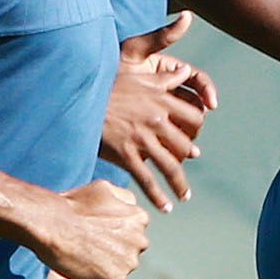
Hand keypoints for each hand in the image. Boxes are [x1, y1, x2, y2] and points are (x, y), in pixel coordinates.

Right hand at [31, 177, 150, 278]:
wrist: (51, 224)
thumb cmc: (72, 205)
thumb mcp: (104, 188)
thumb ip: (124, 199)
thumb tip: (130, 207)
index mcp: (139, 218)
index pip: (131, 233)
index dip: (110, 235)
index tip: (93, 233)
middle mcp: (140, 241)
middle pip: (127, 253)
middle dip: (111, 253)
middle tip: (86, 246)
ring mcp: (128, 263)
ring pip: (118, 271)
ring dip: (103, 268)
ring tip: (81, 257)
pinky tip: (80, 269)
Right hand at [100, 16, 214, 208]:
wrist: (81, 99)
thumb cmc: (109, 86)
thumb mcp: (140, 76)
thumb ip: (166, 77)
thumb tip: (186, 71)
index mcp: (162, 101)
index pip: (194, 118)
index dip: (197, 128)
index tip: (195, 135)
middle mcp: (157, 121)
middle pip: (186, 145)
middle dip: (189, 156)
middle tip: (189, 165)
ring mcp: (142, 139)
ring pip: (171, 166)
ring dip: (180, 184)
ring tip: (184, 196)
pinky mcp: (127, 154)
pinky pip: (147, 179)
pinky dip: (158, 196)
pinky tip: (165, 207)